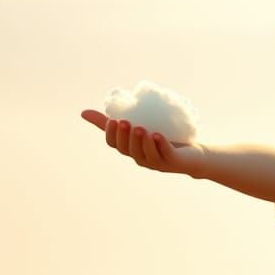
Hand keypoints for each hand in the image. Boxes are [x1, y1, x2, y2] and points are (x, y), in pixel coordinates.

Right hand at [80, 109, 207, 177]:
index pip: (115, 145)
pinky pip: (165, 154)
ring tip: (141, 128)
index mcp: (131, 149)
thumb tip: (83, 113)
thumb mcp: (137, 126)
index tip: (113, 120)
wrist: (192, 153)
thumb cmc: (162, 138)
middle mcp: (141, 157)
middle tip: (125, 121)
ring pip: (146, 153)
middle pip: (129, 150)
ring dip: (142, 141)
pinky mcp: (173, 161)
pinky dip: (160, 145)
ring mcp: (157, 161)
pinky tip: (158, 135)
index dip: (112, 134)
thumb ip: (113, 122)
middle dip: (125, 136)